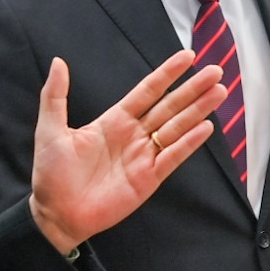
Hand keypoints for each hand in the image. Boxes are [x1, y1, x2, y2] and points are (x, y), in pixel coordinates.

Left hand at [28, 50, 226, 253]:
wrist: (56, 214)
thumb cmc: (51, 173)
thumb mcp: (50, 129)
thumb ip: (56, 96)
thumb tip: (59, 62)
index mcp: (114, 121)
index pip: (147, 91)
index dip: (167, 74)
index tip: (187, 56)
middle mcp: (134, 135)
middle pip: (170, 106)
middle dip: (192, 89)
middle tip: (215, 71)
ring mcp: (144, 156)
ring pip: (177, 127)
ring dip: (198, 110)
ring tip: (219, 92)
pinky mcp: (149, 178)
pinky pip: (173, 156)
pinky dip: (189, 143)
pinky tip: (206, 127)